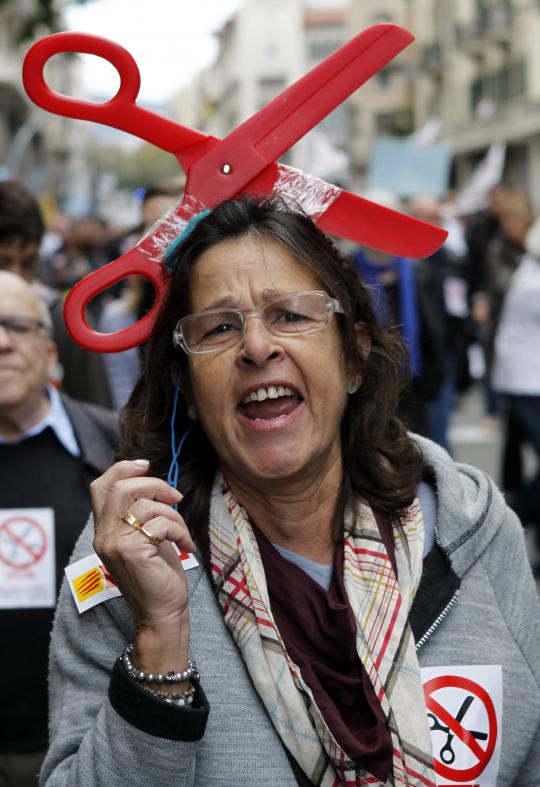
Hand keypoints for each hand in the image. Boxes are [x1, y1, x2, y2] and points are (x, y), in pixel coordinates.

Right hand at [91, 459, 195, 633]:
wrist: (162, 612)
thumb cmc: (158, 574)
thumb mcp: (145, 537)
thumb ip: (139, 513)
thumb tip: (151, 481)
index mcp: (104, 530)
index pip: (100, 487)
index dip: (123, 469)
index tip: (146, 466)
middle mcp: (103, 535)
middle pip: (122, 488)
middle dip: (155, 485)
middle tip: (175, 498)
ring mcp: (115, 543)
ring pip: (146, 505)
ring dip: (174, 514)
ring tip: (182, 532)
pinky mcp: (132, 551)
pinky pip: (160, 523)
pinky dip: (180, 531)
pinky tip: (186, 546)